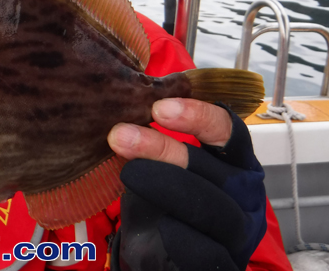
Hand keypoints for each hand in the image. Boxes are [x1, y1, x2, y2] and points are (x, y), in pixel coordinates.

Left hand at [107, 99, 266, 270]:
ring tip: (128, 172)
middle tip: (121, 136)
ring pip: (210, 207)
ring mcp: (236, 231)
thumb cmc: (167, 198)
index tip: (159, 109)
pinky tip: (155, 222)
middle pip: (213, 167)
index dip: (198, 116)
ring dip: (164, 186)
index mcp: (236, 161)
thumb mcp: (164, 165)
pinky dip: (175, 234)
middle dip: (164, 149)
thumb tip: (125, 118)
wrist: (167, 254)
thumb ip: (156, 143)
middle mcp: (243, 193)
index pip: (228, 130)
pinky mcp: (222, 261)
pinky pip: (203, 248)